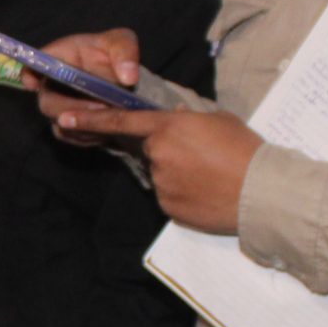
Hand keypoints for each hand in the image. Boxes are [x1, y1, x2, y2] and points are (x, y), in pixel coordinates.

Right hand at [30, 28, 143, 141]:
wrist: (128, 86)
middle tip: (101, 106)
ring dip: (85, 123)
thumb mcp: (124, 43)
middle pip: (46, 101)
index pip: (34, 64)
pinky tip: (107, 128)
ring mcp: (59, 107)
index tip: (33, 84)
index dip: (29, 74)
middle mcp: (53, 83)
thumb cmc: (119, 56)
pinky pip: (71, 135)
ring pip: (60, 122)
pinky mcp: (68, 126)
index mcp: (60, 57)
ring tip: (111, 117)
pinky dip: (89, 135)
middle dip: (71, 107)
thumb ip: (125, 53)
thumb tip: (127, 78)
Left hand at [47, 106, 261, 232]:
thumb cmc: (246, 150)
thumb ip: (187, 119)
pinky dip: (183, 194)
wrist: (262, 192)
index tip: (65, 118)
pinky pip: (169, 197)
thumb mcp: (217, 120)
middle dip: (169, 151)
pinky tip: (206, 193)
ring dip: (178, 174)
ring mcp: (161, 184)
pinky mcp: (168, 208)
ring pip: (161, 175)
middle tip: (202, 157)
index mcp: (169, 127)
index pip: (121, 121)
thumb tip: (175, 121)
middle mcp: (158, 155)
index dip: (90, 120)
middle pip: (150, 150)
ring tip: (211, 176)